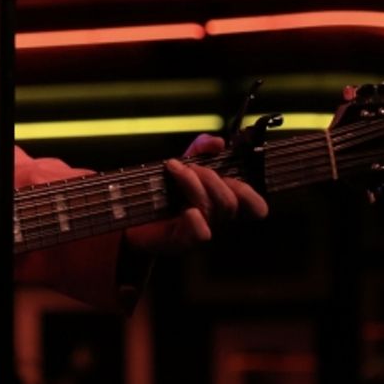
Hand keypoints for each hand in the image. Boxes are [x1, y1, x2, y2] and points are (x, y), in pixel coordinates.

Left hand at [124, 133, 268, 254]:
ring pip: (212, 209)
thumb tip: (219, 142)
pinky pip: (200, 234)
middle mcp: (214, 220)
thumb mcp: (182, 164)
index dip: (252, 196)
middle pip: (230, 203)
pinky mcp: (180, 242)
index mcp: (221, 202)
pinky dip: (196, 221)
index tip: (236, 177)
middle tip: (190, 165)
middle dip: (212, 178)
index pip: (254, 207)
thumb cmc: (161, 189)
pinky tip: (186, 210)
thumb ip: (201, 149)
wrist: (129, 212)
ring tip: (174, 168)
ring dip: (194, 184)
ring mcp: (198, 231)